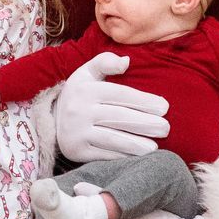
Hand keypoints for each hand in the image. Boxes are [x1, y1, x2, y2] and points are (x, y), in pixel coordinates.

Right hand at [49, 52, 169, 163]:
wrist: (52, 119)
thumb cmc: (80, 93)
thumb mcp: (88, 72)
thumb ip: (106, 62)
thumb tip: (127, 61)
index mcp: (86, 89)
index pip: (120, 95)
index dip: (144, 101)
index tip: (164, 107)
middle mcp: (79, 111)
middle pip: (119, 118)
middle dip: (145, 123)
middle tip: (166, 128)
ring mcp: (76, 133)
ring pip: (112, 139)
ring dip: (136, 144)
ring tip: (155, 146)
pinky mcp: (76, 151)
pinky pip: (103, 155)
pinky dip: (123, 156)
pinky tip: (138, 156)